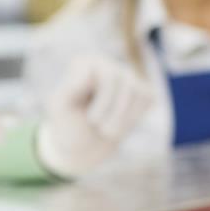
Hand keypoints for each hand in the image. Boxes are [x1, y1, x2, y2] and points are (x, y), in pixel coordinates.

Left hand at [36, 55, 155, 178]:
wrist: (83, 146)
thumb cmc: (69, 125)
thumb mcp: (60, 109)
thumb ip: (70, 88)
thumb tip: (90, 72)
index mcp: (85, 64)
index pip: (108, 75)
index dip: (105, 100)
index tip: (92, 120)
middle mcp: (107, 65)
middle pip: (126, 83)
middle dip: (116, 112)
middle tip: (102, 130)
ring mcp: (126, 76)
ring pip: (139, 91)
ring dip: (125, 119)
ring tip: (108, 132)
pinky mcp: (140, 90)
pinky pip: (149, 98)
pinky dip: (136, 116)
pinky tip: (122, 124)